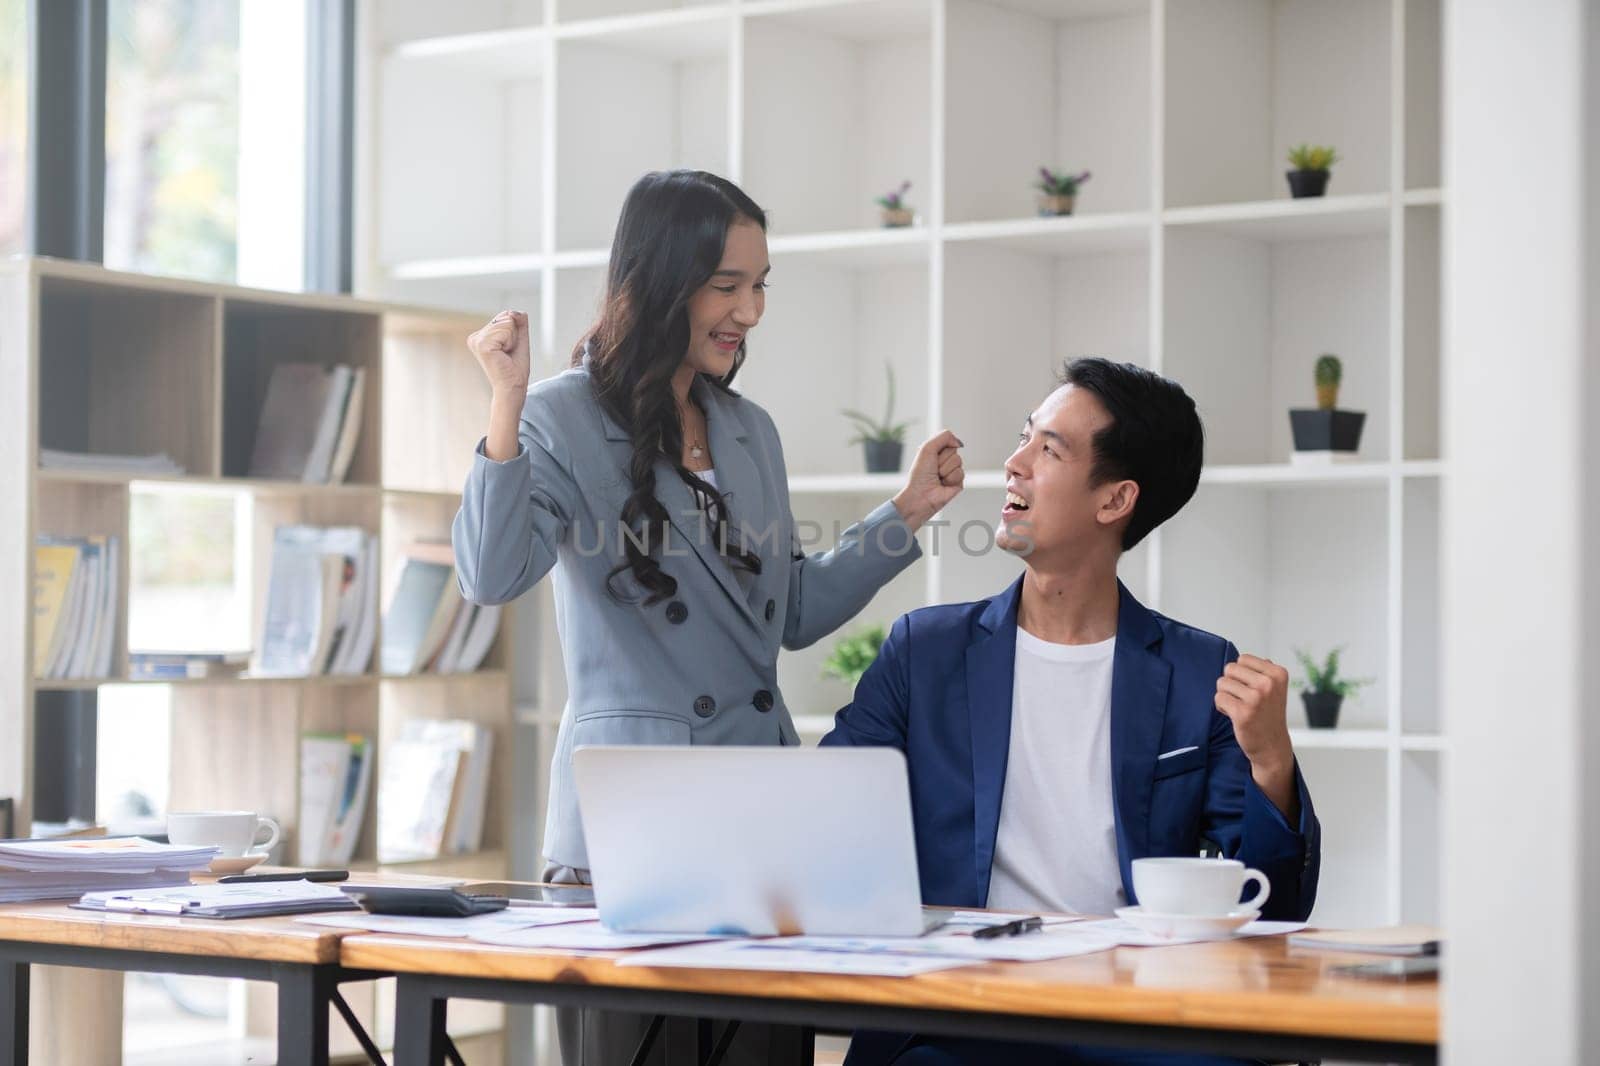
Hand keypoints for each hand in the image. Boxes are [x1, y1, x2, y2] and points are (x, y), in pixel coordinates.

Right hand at [468, 310, 530, 395]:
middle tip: (508, 353)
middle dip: (514, 335)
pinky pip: (506, 330)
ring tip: (506, 355)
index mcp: (481, 336)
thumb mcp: (520, 340)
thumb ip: (519, 323)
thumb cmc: (515, 368)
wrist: (513, 386)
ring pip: (507, 323)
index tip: (509, 349)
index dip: (515, 332)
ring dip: (513, 340)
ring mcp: (477, 340)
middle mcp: (476, 337)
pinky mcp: (482, 345)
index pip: (505, 316)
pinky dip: (511, 342)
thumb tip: (516, 311)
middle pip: (506, 317)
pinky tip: (503, 355)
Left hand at [891, 430, 964, 531]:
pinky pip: (961, 473)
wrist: (920, 496)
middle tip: (934, 469)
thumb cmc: (920, 475)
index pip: (948, 440)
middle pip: (954, 450)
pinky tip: (943, 484)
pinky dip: (950, 478)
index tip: (930, 457)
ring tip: (938, 478)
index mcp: (935, 452)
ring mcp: (952, 471)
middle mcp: (944, 461)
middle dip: (942, 459)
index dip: (940, 448)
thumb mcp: (927, 448)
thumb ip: (944, 436)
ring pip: (958, 461)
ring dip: (945, 469)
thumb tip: (959, 442)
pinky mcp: (958, 482)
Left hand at [1216, 654, 1297, 818]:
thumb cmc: (1268, 715)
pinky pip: (1218, 698)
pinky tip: (1235, 715)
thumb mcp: (1274, 688)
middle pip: (1230, 669)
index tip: (1252, 689)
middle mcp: (1269, 684)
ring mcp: (1256, 698)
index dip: (1241, 674)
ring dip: (1226, 696)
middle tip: (1243, 699)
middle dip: (1231, 683)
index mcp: (1278, 673)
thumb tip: (1241, 659)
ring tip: (1240, 707)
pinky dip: (1222, 707)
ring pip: (1222, 683)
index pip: (1243, 659)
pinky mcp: (1243, 712)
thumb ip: (1261, 671)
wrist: (1272, 746)